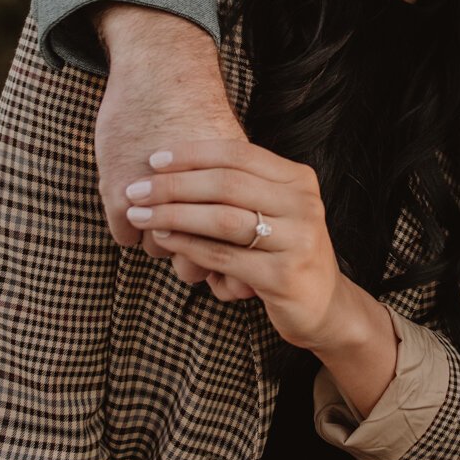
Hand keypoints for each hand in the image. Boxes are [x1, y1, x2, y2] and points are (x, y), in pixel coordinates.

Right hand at [90, 4, 253, 298]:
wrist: (161, 70)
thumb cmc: (197, 112)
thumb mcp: (230, 155)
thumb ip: (240, 191)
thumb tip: (254, 231)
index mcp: (233, 192)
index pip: (232, 253)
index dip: (228, 261)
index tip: (226, 262)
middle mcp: (193, 200)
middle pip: (196, 258)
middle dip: (194, 255)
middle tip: (191, 239)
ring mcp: (153, 200)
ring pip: (159, 248)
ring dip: (162, 238)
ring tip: (164, 215)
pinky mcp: (117, 195)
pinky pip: (127, 239)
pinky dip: (131, 229)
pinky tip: (137, 207)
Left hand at [127, 139, 384, 355]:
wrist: (322, 305)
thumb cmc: (282, 251)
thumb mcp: (272, 210)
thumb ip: (238, 187)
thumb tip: (169, 167)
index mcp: (298, 179)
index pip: (238, 154)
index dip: (192, 154)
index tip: (153, 159)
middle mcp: (303, 204)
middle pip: (227, 184)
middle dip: (174, 185)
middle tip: (136, 190)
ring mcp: (298, 239)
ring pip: (223, 219)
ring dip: (174, 215)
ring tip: (139, 215)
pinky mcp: (284, 275)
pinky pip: (224, 256)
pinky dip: (188, 246)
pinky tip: (165, 241)